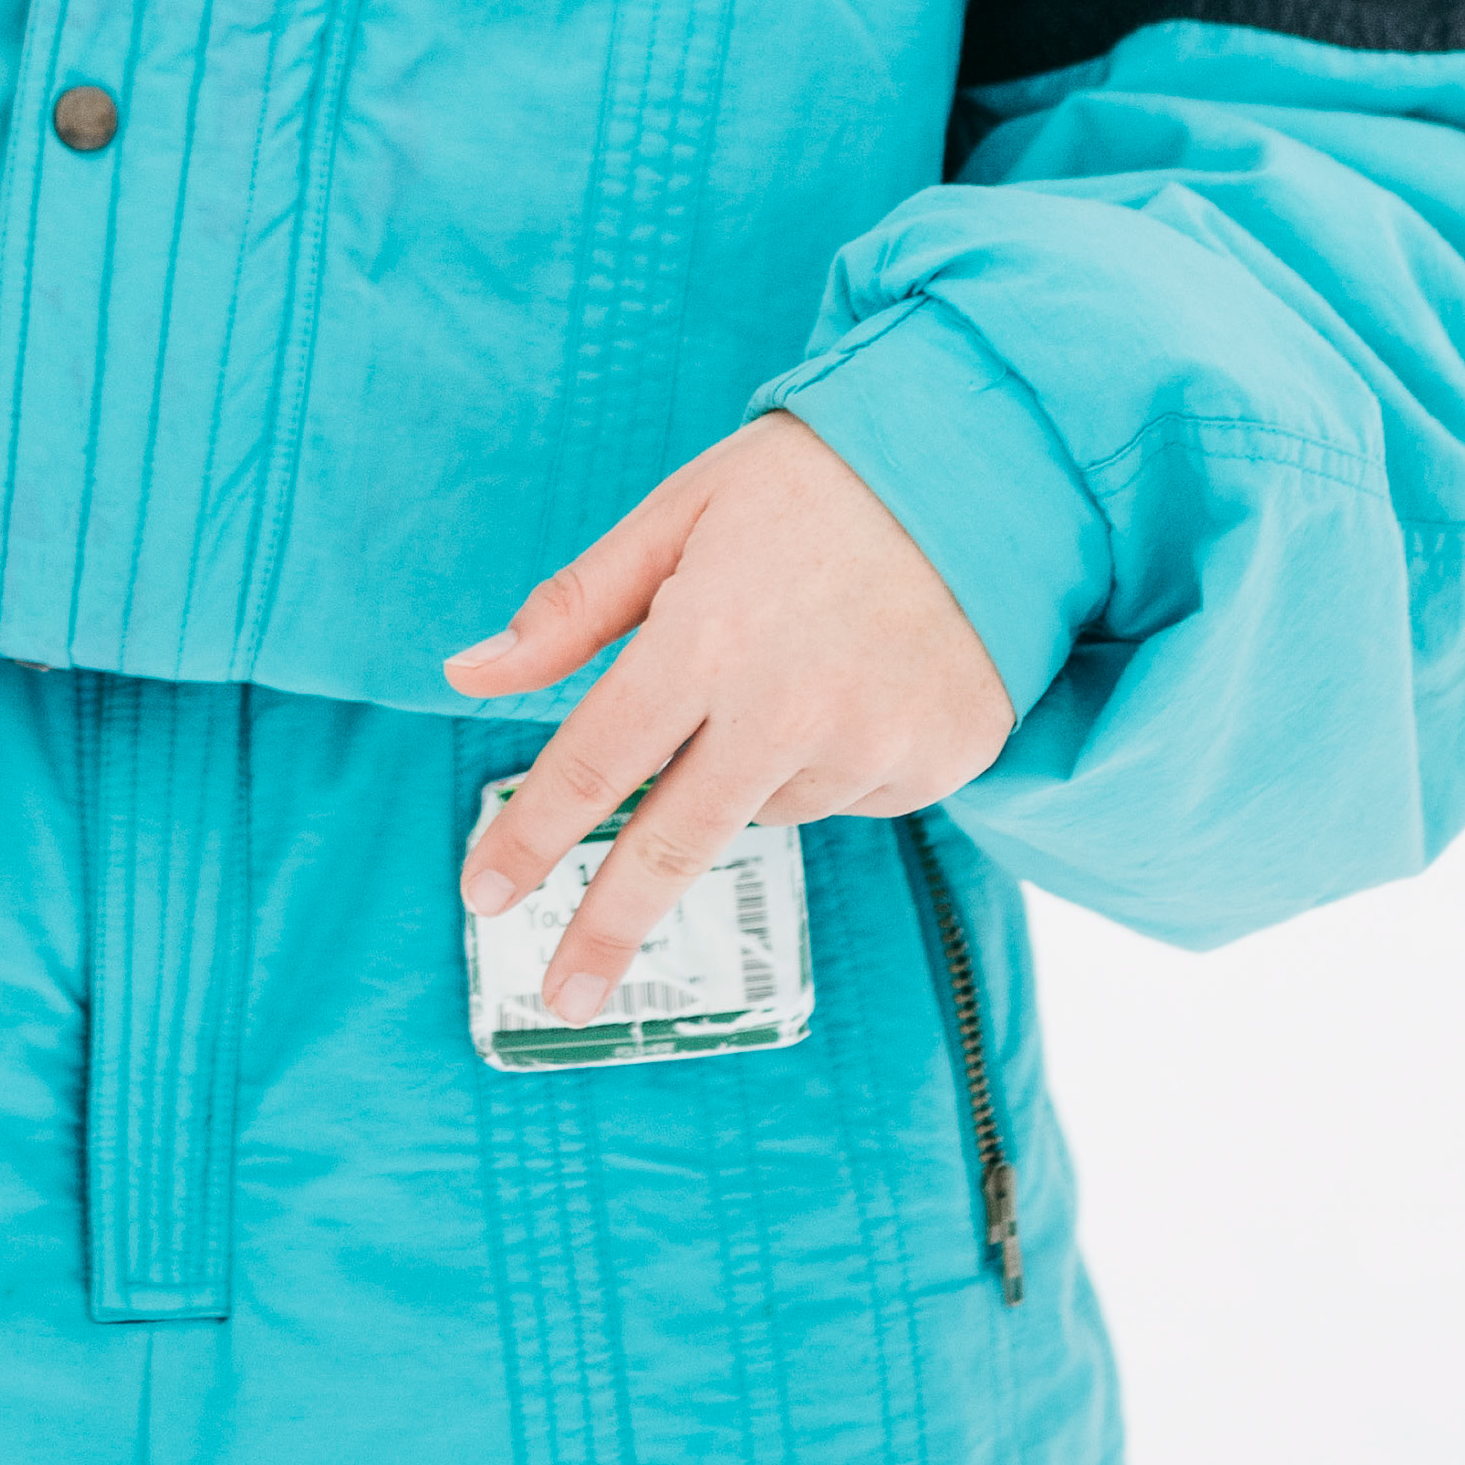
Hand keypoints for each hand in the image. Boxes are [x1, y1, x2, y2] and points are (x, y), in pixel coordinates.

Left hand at [444, 415, 1013, 1021]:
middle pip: (671, 847)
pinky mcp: (939, 764)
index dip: (531, 837)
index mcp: (706, 638)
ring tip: (795, 659)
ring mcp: (870, 745)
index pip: (595, 764)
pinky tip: (860, 679)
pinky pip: (850, 793)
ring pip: (766, 807)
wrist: (996, 470)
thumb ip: (575, 607)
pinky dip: (831, 758)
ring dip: (748, 768)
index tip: (483, 892)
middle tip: (562, 994)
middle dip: (606, 930)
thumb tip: (468, 673)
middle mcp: (785, 709)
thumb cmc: (818, 479)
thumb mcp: (682, 512)